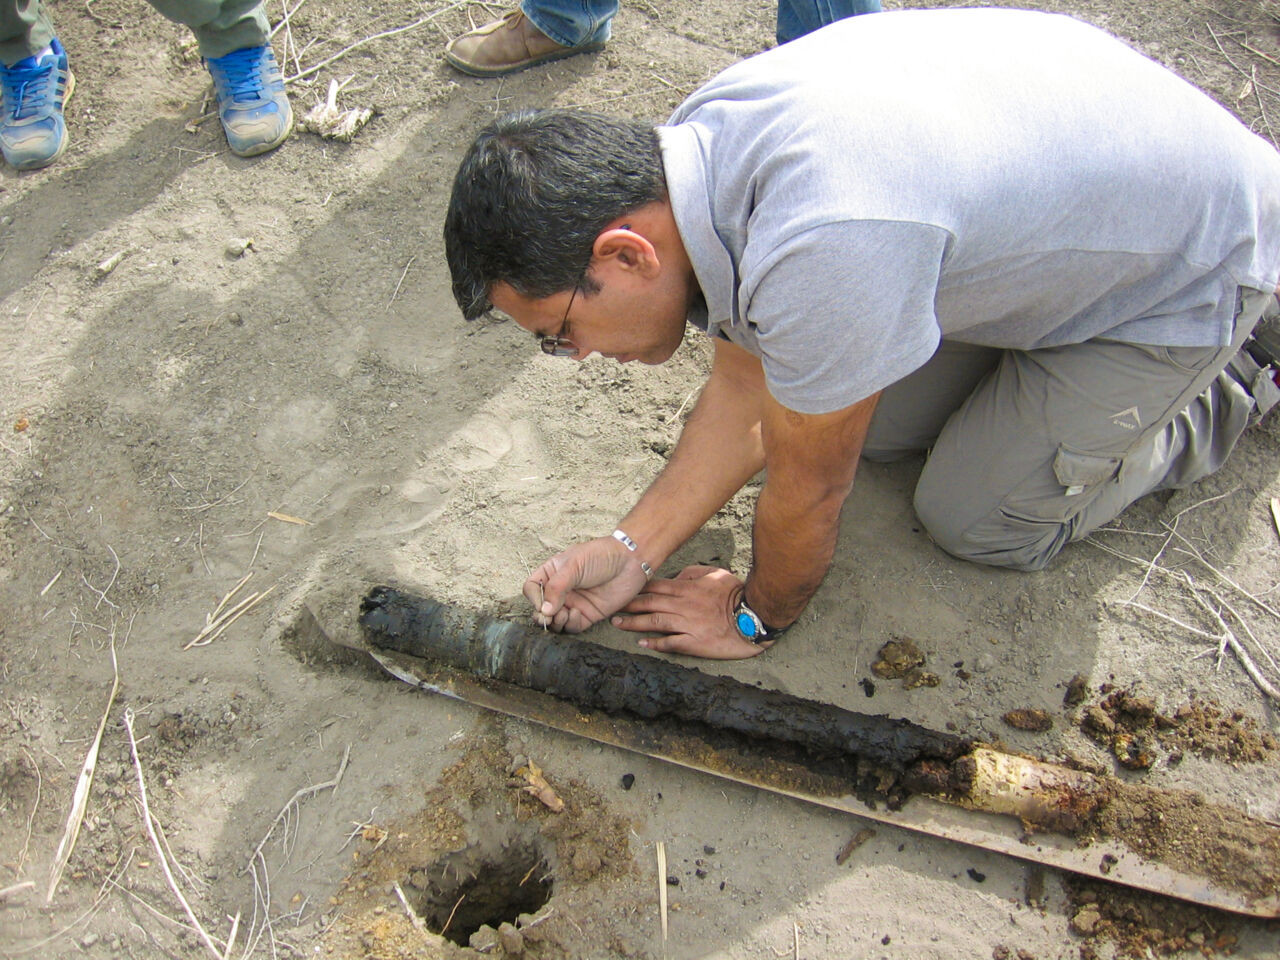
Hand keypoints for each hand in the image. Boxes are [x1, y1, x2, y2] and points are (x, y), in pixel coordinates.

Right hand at [523, 537, 649, 632]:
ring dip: (555, 622)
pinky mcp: (588, 615)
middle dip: (541, 615)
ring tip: (563, 615)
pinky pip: (572, 627)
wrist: (630, 561)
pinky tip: (577, 614)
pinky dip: (570, 624)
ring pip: (555, 621)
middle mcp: (561, 590)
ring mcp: (574, 603)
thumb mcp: (574, 565)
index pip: (532, 589)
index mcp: (552, 573)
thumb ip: (556, 587)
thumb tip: (544, 610)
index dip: (533, 598)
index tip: (541, 603)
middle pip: (541, 609)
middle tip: (547, 617)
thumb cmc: (601, 556)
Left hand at [610, 565, 773, 659]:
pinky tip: (643, 644)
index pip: (655, 587)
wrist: (752, 616)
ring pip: (655, 622)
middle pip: (649, 604)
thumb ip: (692, 573)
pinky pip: (671, 642)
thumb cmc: (735, 593)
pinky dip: (656, 643)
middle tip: (611, 608)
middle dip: (629, 606)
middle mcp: (682, 605)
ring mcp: (687, 624)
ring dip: (634, 624)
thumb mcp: (714, 574)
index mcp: (686, 589)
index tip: (622, 590)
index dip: (637, 589)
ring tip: (618, 624)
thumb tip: (676, 578)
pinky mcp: (694, 642)